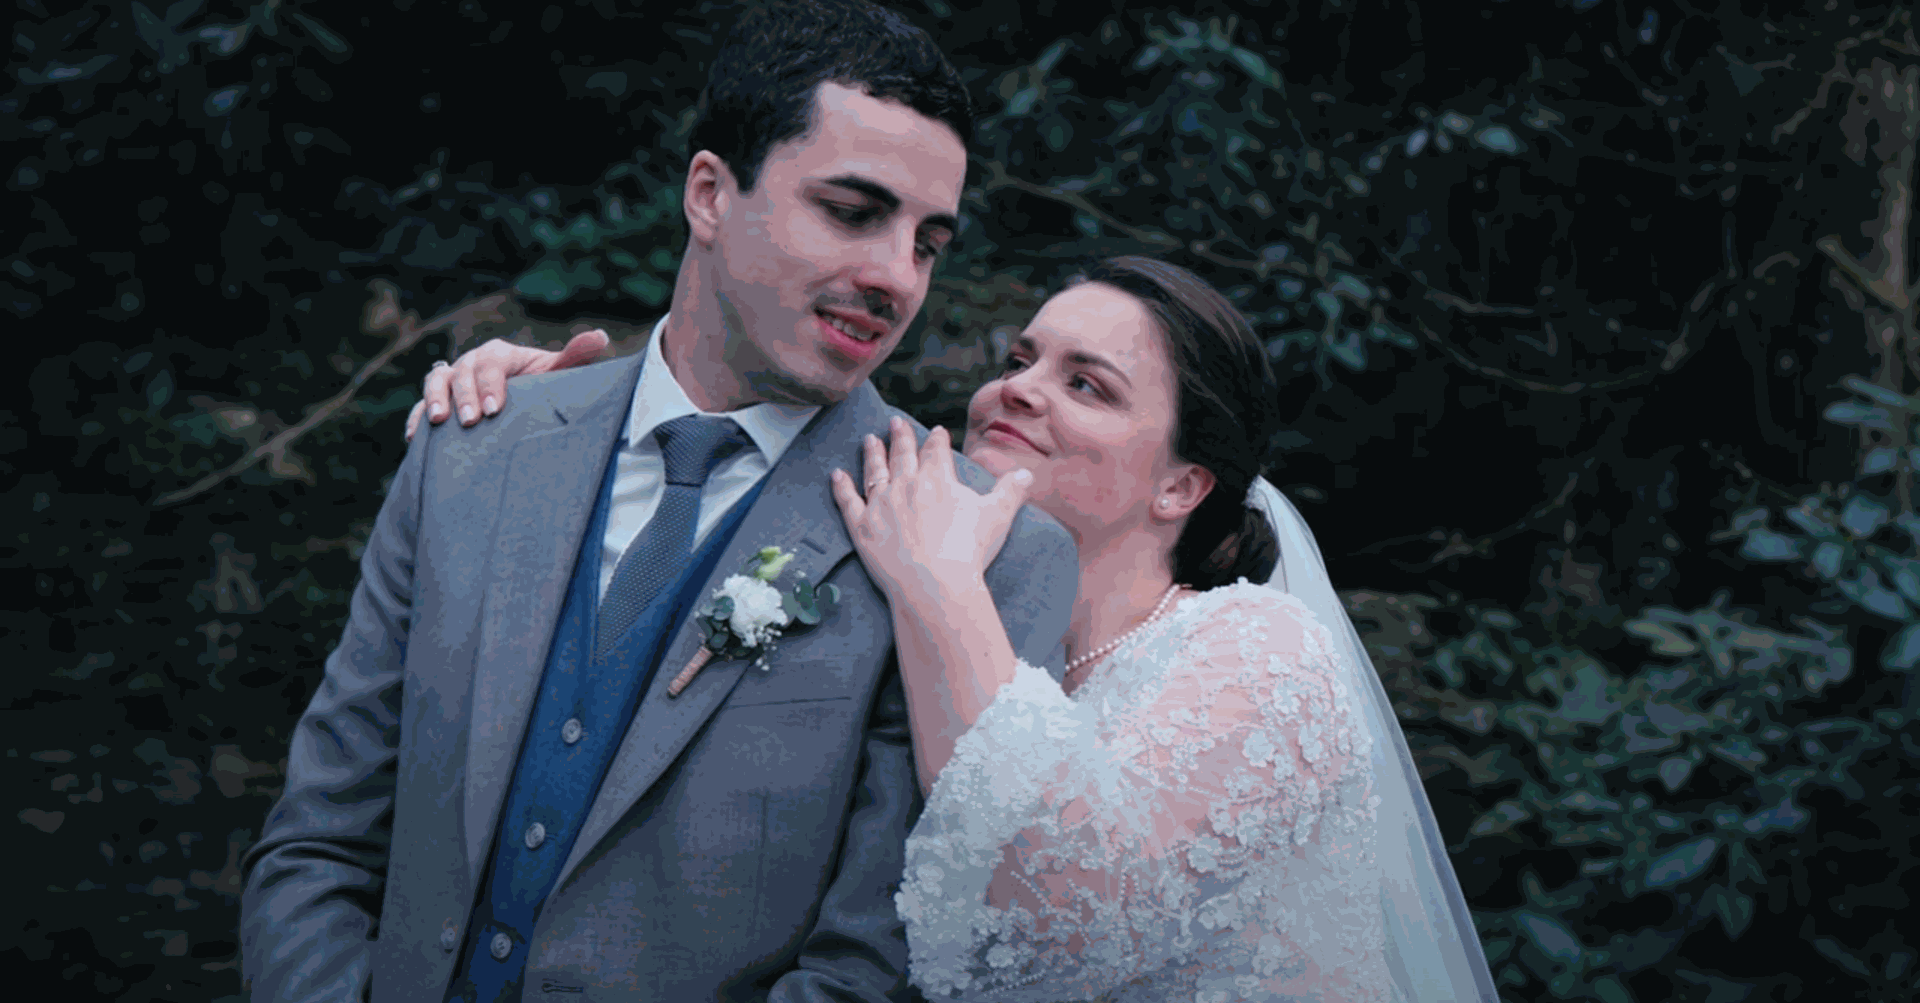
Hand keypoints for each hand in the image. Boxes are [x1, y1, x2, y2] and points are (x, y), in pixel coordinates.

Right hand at [404, 329, 607, 440]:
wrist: (520, 403)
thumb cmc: (540, 386)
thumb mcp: (556, 373)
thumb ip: (574, 357)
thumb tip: (600, 337)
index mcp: (500, 355)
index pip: (491, 363)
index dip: (490, 384)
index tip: (494, 409)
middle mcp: (472, 363)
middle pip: (462, 373)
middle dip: (465, 397)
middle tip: (471, 422)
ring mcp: (452, 381)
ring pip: (436, 382)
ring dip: (434, 400)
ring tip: (439, 422)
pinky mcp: (438, 401)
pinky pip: (420, 406)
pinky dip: (415, 417)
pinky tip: (414, 436)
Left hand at [831, 416, 1033, 603]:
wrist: (936, 585)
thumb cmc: (969, 551)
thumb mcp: (998, 516)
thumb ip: (1010, 491)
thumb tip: (1025, 475)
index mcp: (938, 478)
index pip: (936, 450)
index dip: (936, 439)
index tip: (935, 431)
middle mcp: (906, 484)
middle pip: (902, 453)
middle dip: (900, 436)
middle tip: (895, 422)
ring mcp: (880, 504)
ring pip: (874, 471)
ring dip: (872, 453)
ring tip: (869, 439)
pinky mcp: (861, 526)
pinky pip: (847, 500)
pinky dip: (841, 486)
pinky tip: (836, 474)